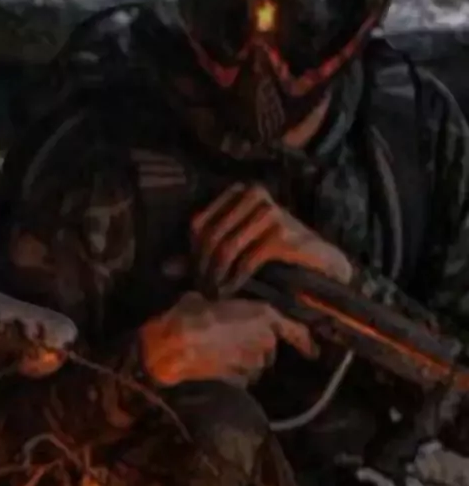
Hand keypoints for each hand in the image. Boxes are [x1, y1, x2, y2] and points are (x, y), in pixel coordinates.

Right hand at [139, 291, 315, 386]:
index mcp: (264, 315)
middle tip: (237, 343)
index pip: (294, 330)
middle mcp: (265, 341)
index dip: (304, 341)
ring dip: (245, 364)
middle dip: (258, 349)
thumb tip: (207, 302)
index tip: (312, 352)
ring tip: (223, 357)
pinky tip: (216, 371)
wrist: (173, 345)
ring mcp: (253, 363)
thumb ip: (218, 303)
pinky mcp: (238, 381)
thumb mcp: (204, 298)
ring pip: (256, 367)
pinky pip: (241, 380)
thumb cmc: (188, 314)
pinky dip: (233, 377)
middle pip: (270, 350)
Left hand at [192, 184, 352, 296]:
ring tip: (214, 294)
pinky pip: (246, 260)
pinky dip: (234, 279)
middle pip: (210, 236)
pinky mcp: (282, 234)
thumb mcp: (237, 249)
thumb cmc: (277, 255)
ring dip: (216, 276)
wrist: (320, 262)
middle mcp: (254, 195)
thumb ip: (203, 255)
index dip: (192, 254)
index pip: (199, 223)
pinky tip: (231, 291)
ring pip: (225, 248)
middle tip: (203, 291)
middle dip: (202, 268)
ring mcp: (269, 212)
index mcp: (240, 191)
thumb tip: (164, 268)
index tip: (194, 276)